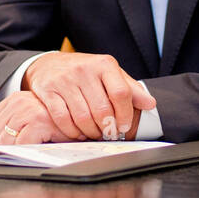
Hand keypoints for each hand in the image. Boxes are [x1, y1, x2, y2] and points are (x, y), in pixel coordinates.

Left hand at [0, 91, 71, 144]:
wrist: (79, 117)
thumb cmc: (54, 120)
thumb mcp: (27, 115)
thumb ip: (7, 122)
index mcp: (13, 99)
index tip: (3, 142)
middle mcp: (18, 102)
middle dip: (4, 145)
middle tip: (22, 145)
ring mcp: (28, 111)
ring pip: (5, 141)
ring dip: (18, 148)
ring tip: (32, 143)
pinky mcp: (38, 122)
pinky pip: (20, 145)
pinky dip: (27, 150)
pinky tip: (38, 144)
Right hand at [22, 52, 155, 141]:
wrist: (50, 64)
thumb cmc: (85, 71)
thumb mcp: (109, 74)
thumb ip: (130, 89)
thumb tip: (150, 103)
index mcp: (104, 64)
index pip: (121, 93)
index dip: (125, 115)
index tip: (124, 126)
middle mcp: (84, 70)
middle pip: (102, 109)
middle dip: (107, 128)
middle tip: (109, 134)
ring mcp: (65, 80)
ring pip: (82, 117)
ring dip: (91, 132)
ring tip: (94, 134)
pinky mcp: (49, 91)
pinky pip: (62, 118)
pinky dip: (72, 131)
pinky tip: (78, 132)